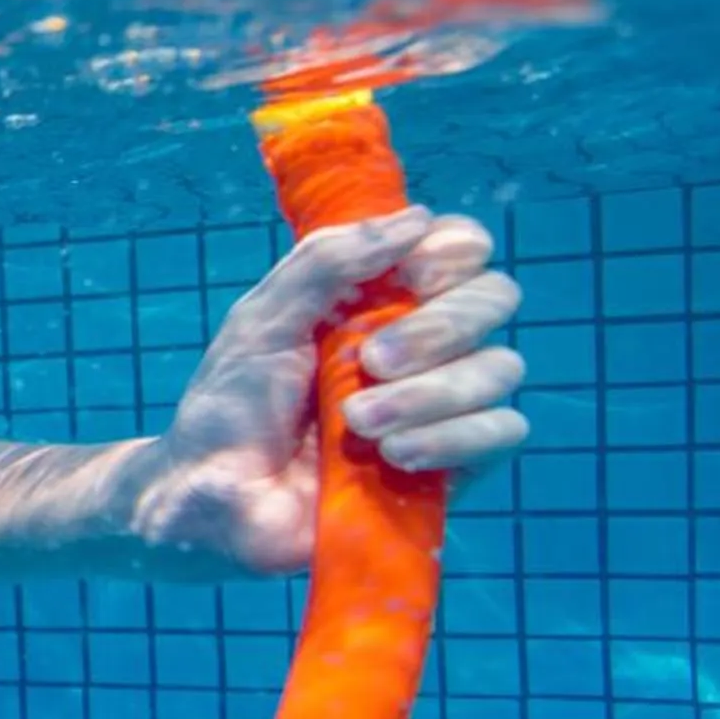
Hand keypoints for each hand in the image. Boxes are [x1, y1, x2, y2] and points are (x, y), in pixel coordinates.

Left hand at [133, 207, 525, 575]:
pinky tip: (392, 455)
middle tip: (371, 359)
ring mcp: (440, 405)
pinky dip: (452, 438)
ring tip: (358, 421)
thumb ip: (329, 262)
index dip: (453, 252)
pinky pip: (503, 433)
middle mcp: (421, 344)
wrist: (216, 498)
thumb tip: (418, 219)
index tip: (414, 274)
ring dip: (431, 392)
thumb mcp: (263, 319)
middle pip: (493, 300)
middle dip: (441, 325)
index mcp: (378, 298)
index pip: (459, 250)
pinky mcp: (453, 465)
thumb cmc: (231, 406)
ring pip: (501, 368)